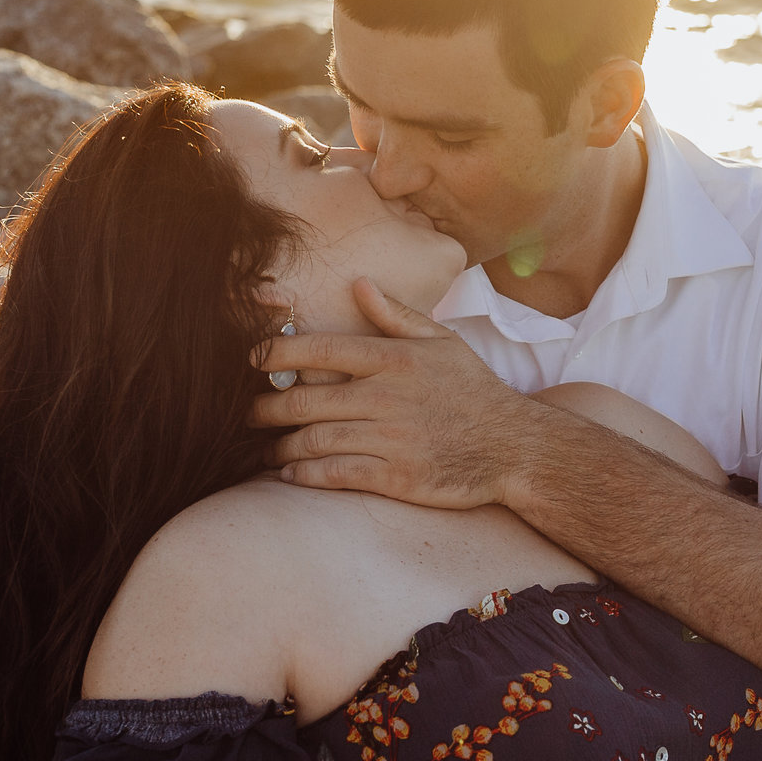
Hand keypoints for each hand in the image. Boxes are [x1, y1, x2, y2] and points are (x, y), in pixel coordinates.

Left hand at [251, 279, 545, 506]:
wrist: (515, 446)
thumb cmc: (474, 391)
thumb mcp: (443, 342)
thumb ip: (396, 315)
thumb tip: (358, 284)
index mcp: (394, 359)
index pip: (321, 349)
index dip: (277, 354)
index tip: (251, 359)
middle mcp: (388, 396)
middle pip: (306, 399)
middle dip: (266, 408)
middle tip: (247, 413)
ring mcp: (392, 438)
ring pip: (315, 440)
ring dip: (282, 446)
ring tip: (266, 448)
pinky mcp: (397, 476)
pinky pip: (337, 474)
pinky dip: (306, 475)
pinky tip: (290, 474)